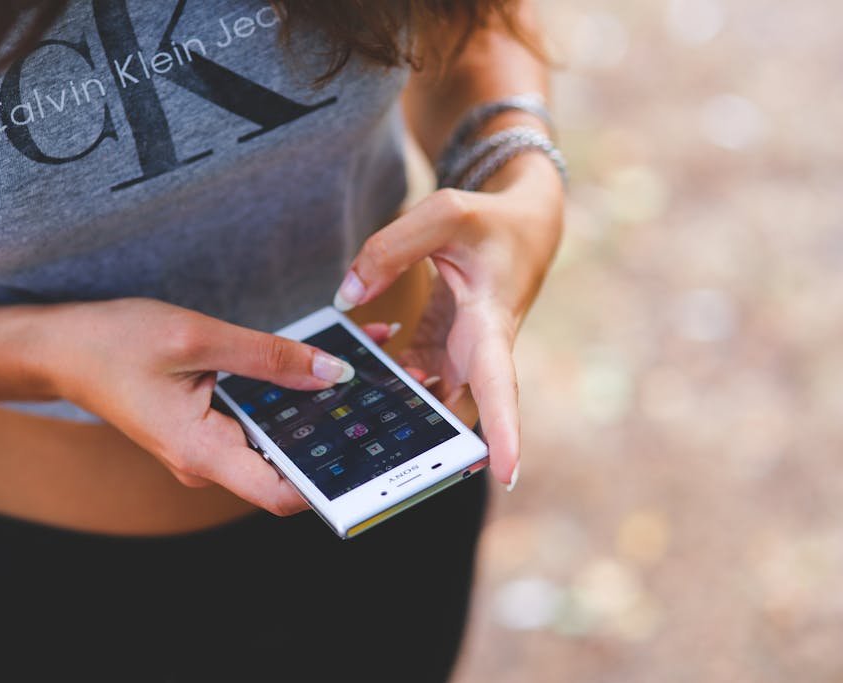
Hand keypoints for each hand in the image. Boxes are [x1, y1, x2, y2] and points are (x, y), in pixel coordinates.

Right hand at [43, 298, 355, 515]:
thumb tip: (331, 374)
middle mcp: (208, 462)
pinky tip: (316, 364)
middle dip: (337, 430)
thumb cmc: (113, 343)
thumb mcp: (195, 339)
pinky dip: (288, 395)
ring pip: (275, 438)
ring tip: (361, 365)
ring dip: (316, 406)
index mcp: (202, 453)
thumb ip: (267, 357)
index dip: (332, 480)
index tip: (375, 452)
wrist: (62, 348)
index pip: (281, 493)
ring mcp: (208, 447)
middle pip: (287, 463)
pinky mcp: (208, 427)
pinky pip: (257, 420)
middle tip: (386, 391)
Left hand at [333, 154, 563, 487]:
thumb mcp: (445, 214)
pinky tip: (355, 375)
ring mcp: (460, 354)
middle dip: (431, 444)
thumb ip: (390, 250)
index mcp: (492, 324)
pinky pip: (411, 377)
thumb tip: (347, 297)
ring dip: (398, 413)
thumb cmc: (492, 221)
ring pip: (430, 401)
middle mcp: (479, 351)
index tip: (506, 475)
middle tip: (391, 469)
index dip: (503, 432)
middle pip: (458, 413)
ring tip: (354, 421)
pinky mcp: (442, 348)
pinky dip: (386, 380)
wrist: (524, 225)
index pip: (499, 386)